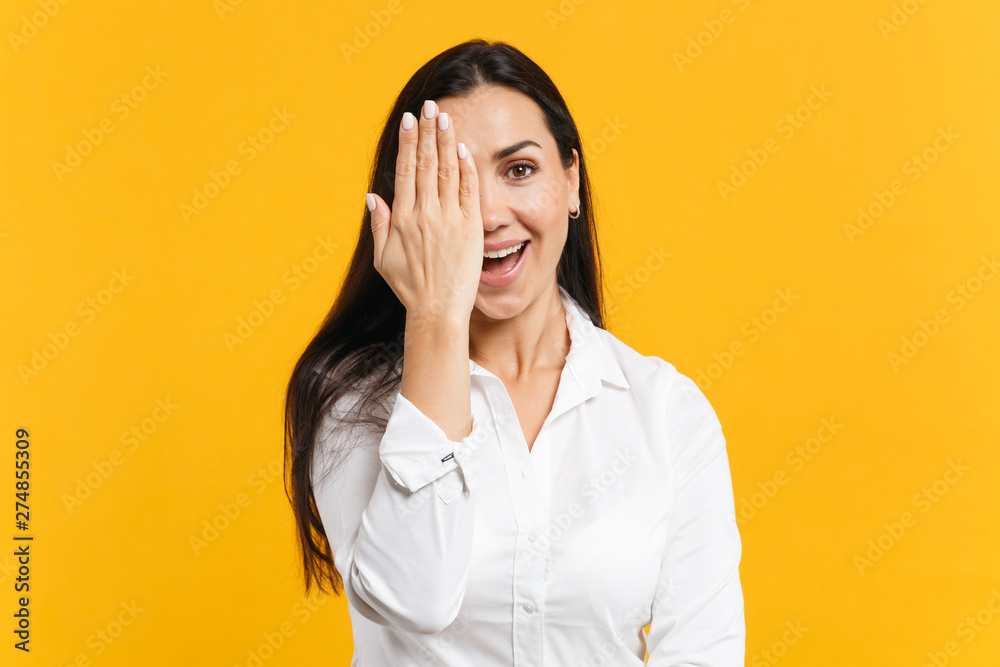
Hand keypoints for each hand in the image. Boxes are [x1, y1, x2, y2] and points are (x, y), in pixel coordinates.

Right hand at [368, 99, 483, 325]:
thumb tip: (373, 196)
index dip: (408, 142)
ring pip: (448, 171)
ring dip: (447, 142)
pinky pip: (469, 191)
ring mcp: (449, 220)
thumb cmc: (410, 288)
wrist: (437, 311)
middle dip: (427, 132)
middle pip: (427, 164)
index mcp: (403, 218)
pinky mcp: (470, 228)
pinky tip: (464, 150)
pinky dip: (467, 169)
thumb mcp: (383, 258)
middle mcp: (425, 214)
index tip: (409, 120)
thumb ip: (379, 224)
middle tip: (429, 106)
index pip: (406, 170)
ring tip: (445, 118)